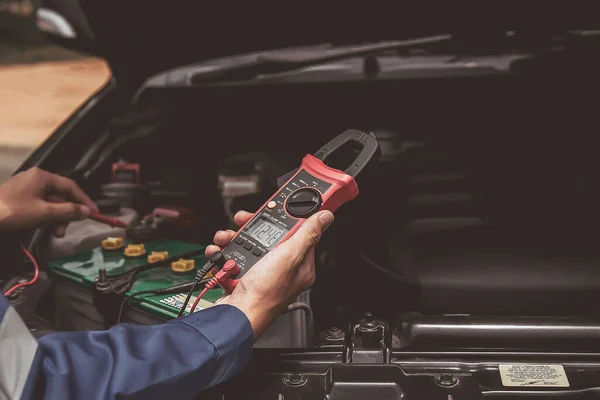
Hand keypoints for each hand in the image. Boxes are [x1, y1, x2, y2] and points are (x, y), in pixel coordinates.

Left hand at [0, 167, 97, 236]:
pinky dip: (44, 217)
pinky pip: (38, 205)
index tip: (94, 213)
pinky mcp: (17, 198)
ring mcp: (25, 188)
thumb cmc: (13, 212)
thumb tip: (87, 211)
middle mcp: (34, 178)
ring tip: (54, 233)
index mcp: (42, 177)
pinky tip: (43, 227)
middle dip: (66, 214)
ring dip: (55, 218)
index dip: (84, 200)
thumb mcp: (44, 213)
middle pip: (60, 196)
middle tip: (65, 230)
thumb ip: (68, 211)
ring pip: (49, 202)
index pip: (71, 187)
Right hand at [205, 209, 333, 337]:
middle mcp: (282, 270)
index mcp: (300, 265)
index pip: (299, 234)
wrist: (236, 316)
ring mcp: (262, 274)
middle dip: (253, 227)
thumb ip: (307, 234)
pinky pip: (234, 258)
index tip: (276, 207)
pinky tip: (220, 253)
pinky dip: (224, 254)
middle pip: (270, 237)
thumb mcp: (289, 256)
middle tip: (243, 220)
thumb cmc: (265, 293)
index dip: (286, 218)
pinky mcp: (243, 277)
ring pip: (249, 245)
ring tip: (227, 238)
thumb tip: (325, 217)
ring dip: (234, 238)